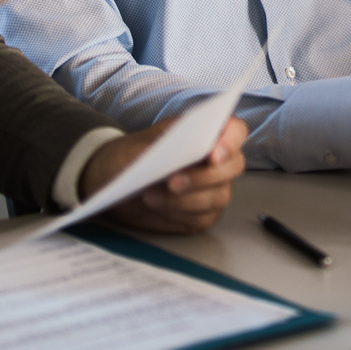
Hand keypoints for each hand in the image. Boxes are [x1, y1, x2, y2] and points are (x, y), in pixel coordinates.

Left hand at [78, 116, 247, 234]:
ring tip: (151, 196)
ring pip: (219, 196)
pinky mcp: (203, 213)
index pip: (235, 131)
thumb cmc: (130, 156)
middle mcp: (217, 161)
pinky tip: (159, 208)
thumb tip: (172, 157)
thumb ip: (157, 148)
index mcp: (207, 132)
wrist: (115, 181)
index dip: (230, 141)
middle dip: (204, 177)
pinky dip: (180, 214)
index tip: (213, 154)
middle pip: (232, 166)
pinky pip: (204, 218)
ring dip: (186, 199)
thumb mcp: (137, 145)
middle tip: (173, 181)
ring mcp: (213, 188)